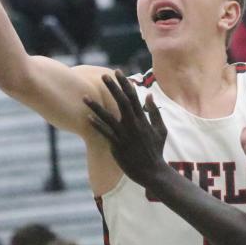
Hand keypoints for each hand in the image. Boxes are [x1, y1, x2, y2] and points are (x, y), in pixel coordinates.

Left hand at [84, 71, 171, 189]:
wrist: (153, 171)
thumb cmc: (156, 150)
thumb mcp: (161, 129)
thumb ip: (155, 112)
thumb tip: (149, 95)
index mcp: (143, 119)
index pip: (133, 96)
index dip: (125, 83)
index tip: (117, 72)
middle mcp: (134, 125)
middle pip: (122, 102)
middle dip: (113, 88)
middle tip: (103, 76)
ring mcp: (125, 135)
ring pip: (109, 117)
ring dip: (96, 106)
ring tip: (84, 97)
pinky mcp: (118, 146)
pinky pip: (106, 133)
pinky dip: (97, 125)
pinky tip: (87, 117)